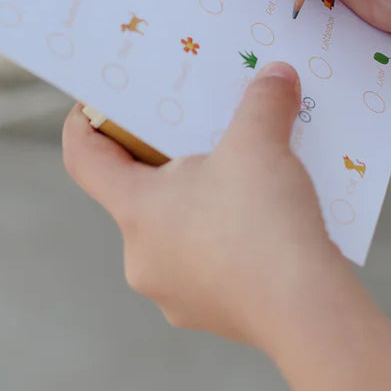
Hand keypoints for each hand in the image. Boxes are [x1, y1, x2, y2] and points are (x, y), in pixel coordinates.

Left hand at [61, 63, 346, 348]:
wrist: (306, 312)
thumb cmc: (265, 221)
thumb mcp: (261, 143)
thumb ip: (263, 100)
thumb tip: (276, 74)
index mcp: (135, 210)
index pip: (84, 160)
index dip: (84, 125)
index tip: (95, 104)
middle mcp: (140, 257)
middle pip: (137, 196)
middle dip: (165, 164)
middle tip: (197, 135)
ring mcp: (173, 293)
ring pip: (176, 234)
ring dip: (202, 206)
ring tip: (244, 181)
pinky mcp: (210, 315)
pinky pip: (209, 267)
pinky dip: (229, 243)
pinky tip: (266, 227)